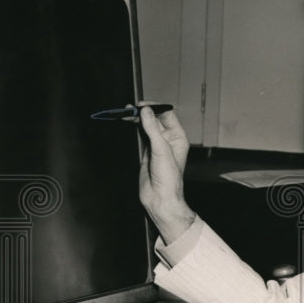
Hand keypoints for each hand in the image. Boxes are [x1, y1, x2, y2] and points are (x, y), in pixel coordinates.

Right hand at [138, 104, 195, 243]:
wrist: (160, 198)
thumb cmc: (168, 178)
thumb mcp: (161, 150)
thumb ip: (152, 129)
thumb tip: (146, 111)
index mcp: (177, 137)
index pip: (167, 114)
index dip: (155, 107)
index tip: (142, 104)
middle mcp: (168, 140)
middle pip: (155, 118)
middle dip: (143, 111)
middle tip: (130, 107)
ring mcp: (157, 145)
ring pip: (146, 126)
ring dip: (137, 118)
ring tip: (125, 112)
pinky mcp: (147, 151)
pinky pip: (140, 135)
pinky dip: (134, 127)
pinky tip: (127, 122)